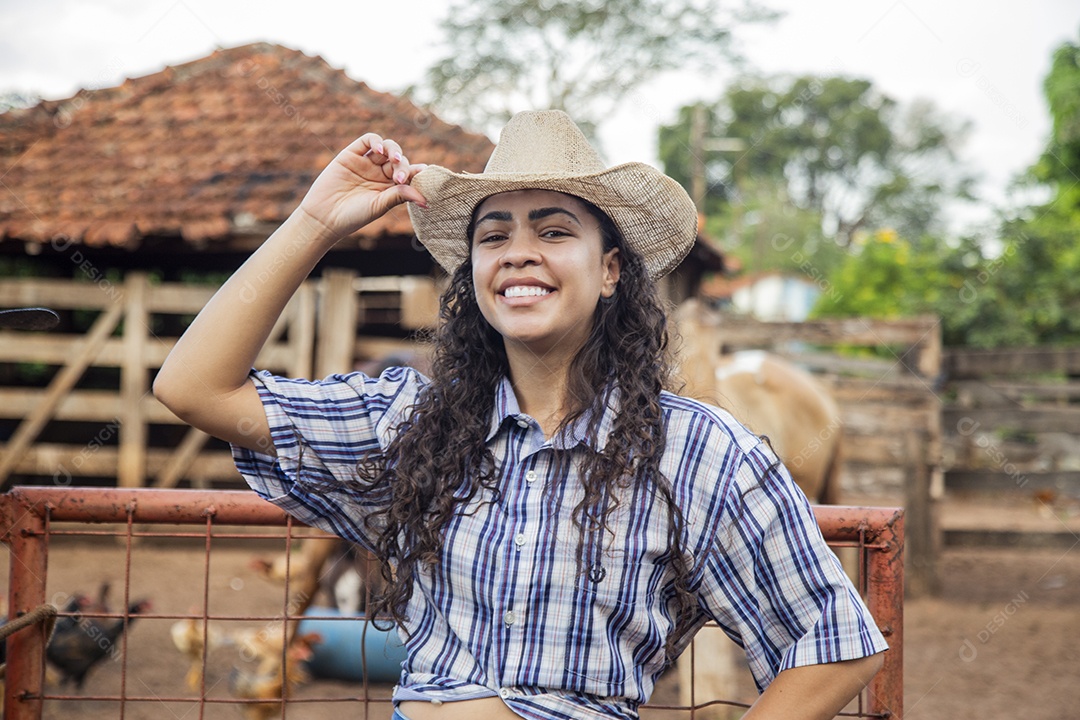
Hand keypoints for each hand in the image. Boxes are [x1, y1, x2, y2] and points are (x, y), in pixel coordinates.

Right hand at [298, 133, 427, 242]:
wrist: (324, 216)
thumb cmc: (353, 216)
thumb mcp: (379, 206)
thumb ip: (400, 196)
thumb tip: (425, 197)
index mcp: (391, 188)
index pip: (409, 174)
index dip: (417, 171)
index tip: (423, 173)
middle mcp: (380, 174)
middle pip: (399, 160)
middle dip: (403, 165)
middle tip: (399, 178)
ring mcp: (367, 163)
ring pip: (387, 148)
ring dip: (394, 150)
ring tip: (394, 159)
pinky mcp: (352, 154)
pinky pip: (368, 140)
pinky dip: (376, 141)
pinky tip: (379, 150)